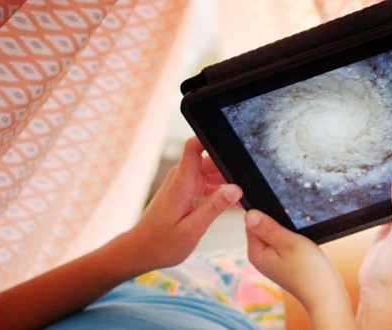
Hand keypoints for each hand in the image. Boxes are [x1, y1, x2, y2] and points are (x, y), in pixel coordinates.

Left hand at [112, 137, 240, 274]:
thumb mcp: (192, 230)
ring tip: (243, 196)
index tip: (234, 143)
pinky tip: (233, 202)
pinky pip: (207, 182)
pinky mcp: (186, 190)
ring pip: (211, 171)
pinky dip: (220, 190)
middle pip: (210, 159)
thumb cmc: (162, 244)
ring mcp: (183, 183)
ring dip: (227, 181)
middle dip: (230, 168)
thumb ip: (214, 208)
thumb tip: (236, 188)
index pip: (194, 146)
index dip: (212, 139)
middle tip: (250, 184)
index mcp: (182, 183)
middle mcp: (182, 178)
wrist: (141, 250)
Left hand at [244, 210, 354, 328]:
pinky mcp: (282, 263)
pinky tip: (301, 243)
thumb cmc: (309, 269)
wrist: (326, 294)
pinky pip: (282, 243)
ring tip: (298, 237)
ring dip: (285, 230)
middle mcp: (260, 258)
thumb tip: (248, 214)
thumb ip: (268, 227)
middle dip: (276, 221)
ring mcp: (271, 261)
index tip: (281, 214)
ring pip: (274, 234)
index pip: (251, 222)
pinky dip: (291, 239)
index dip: (265, 212)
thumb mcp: (288, 242)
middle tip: (293, 228)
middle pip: (262, 228)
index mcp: (255, 253)